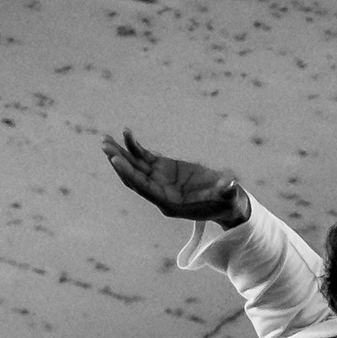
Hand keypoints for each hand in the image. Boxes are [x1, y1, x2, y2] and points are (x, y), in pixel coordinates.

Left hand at [102, 131, 245, 225]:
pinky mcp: (162, 169)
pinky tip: (126, 134)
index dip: (130, 174)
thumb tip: (231, 184)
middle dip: (119, 162)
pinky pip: (143, 158)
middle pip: (133, 178)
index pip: (144, 188)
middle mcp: (159, 193)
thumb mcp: (228, 197)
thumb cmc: (227, 201)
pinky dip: (134, 147)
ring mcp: (159, 180)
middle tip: (105, 146)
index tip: (116, 160)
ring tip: (104, 140)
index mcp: (169, 203)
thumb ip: (227, 191)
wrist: (224, 200)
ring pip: (134, 167)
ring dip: (119, 154)